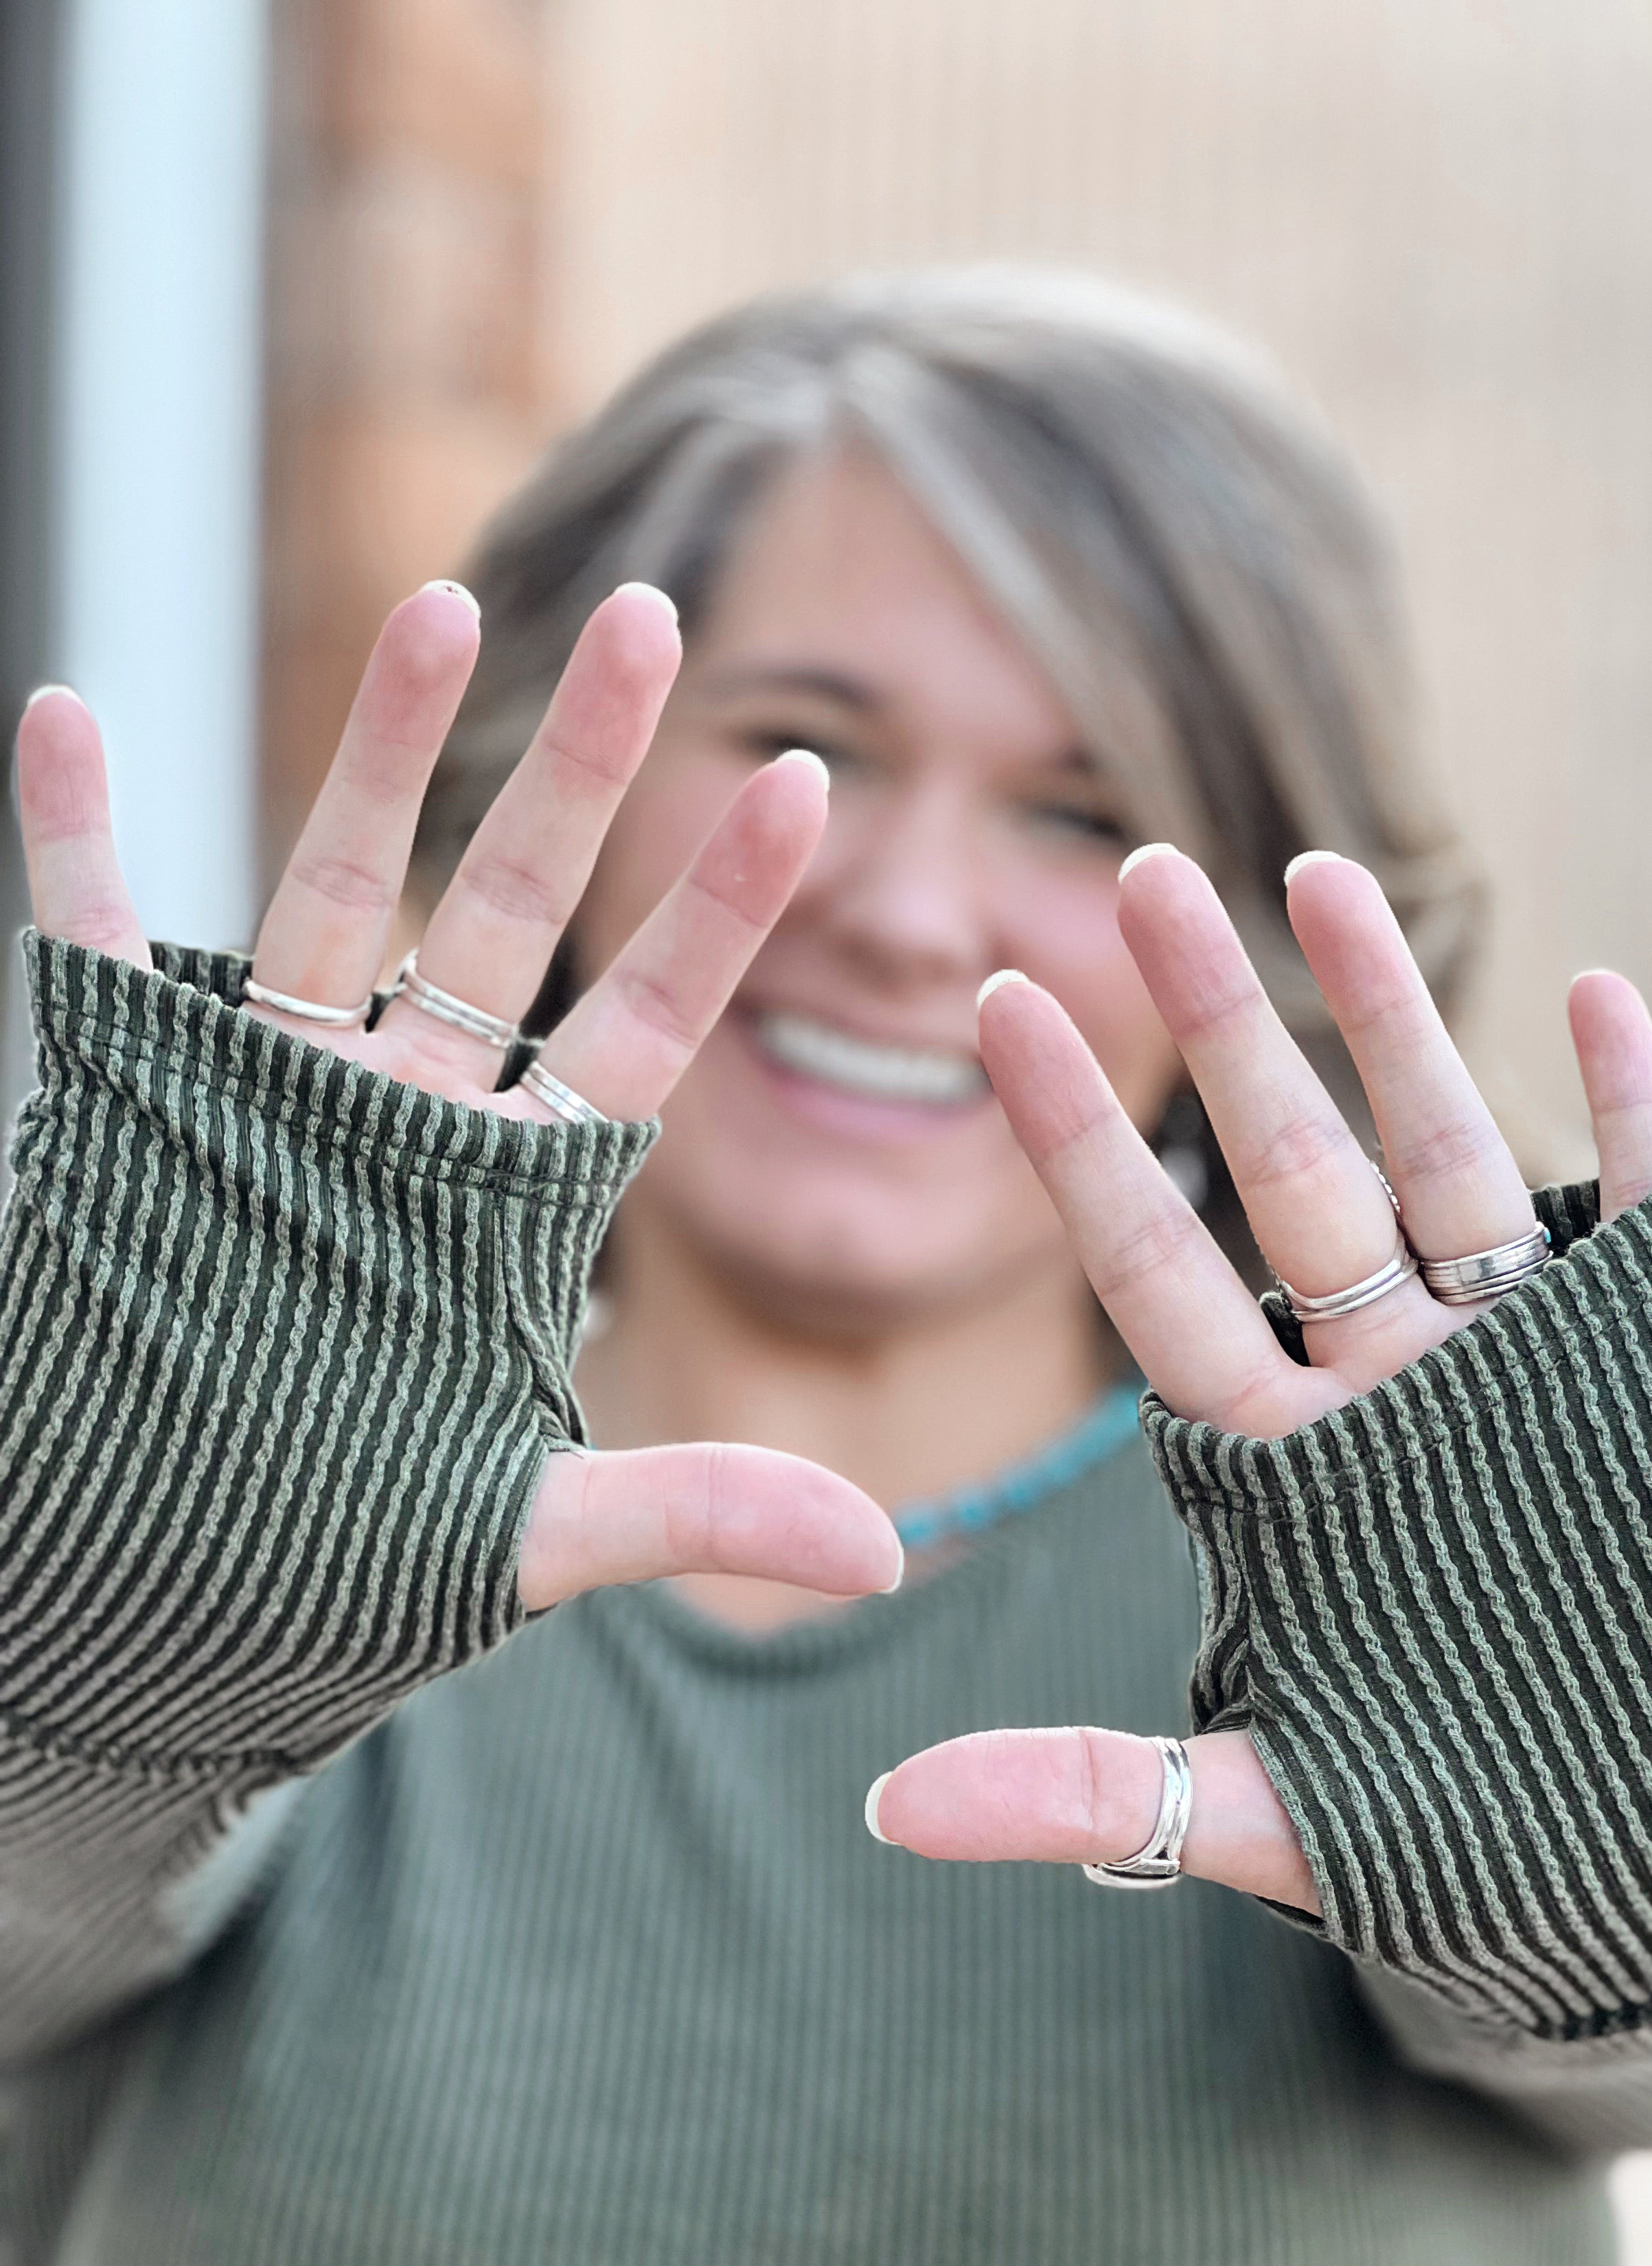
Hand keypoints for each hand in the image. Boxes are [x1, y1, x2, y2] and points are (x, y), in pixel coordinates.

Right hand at [12, 581, 900, 1611]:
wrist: (153, 1598)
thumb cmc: (340, 1565)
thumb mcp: (528, 1531)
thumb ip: (698, 1508)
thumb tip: (887, 1562)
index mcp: (511, 1196)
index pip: (643, 1026)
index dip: (720, 912)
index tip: (811, 786)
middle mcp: (405, 1119)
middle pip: (511, 912)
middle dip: (578, 770)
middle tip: (654, 612)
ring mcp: (269, 1097)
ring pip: (339, 892)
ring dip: (379, 748)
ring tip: (441, 598)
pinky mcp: (130, 1104)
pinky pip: (96, 946)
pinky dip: (75, 840)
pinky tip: (67, 714)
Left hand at [867, 845, 1651, 1910]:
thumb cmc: (1453, 1843)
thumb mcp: (1258, 1812)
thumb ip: (1081, 1791)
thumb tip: (879, 1814)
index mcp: (1289, 1464)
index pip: (1157, 1272)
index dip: (1079, 1145)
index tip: (995, 1009)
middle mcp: (1393, 1388)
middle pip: (1292, 1176)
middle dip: (1221, 1028)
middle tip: (1140, 874)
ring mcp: (1522, 1368)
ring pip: (1445, 1160)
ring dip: (1392, 1020)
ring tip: (1320, 875)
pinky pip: (1643, 1212)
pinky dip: (1630, 1107)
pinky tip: (1598, 991)